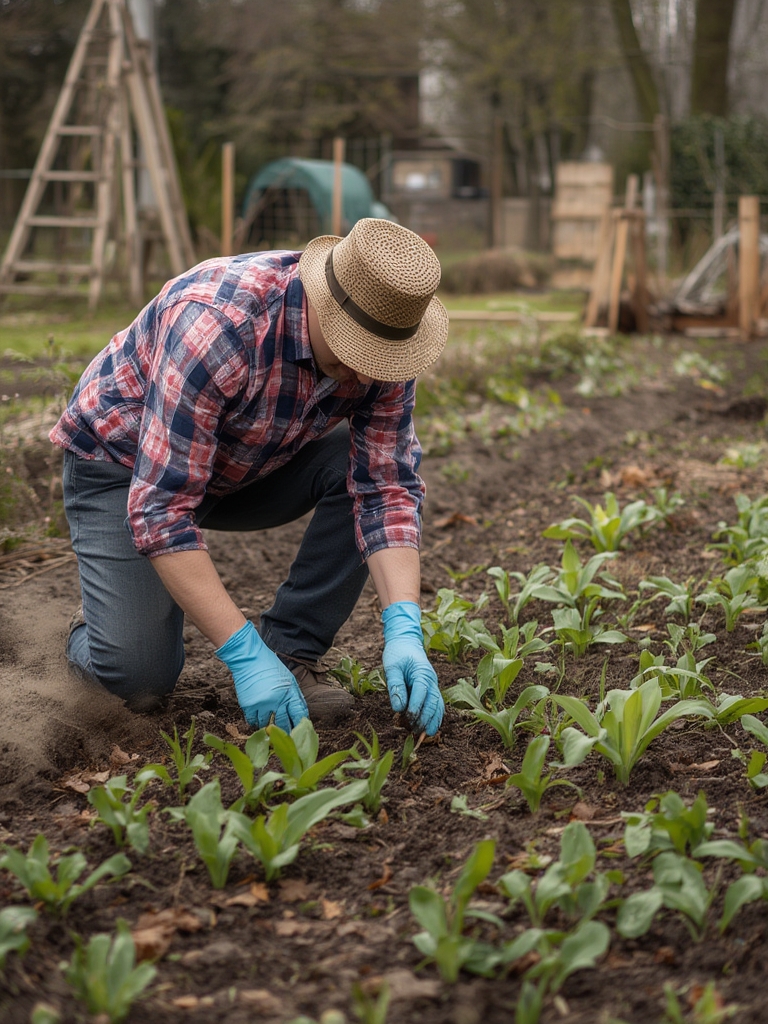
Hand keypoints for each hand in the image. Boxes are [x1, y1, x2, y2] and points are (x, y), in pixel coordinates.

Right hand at [215, 621, 307, 730]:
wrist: (249, 659)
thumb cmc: (270, 666)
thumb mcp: (288, 678)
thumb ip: (294, 695)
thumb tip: (300, 712)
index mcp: (289, 692)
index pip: (298, 713)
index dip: (300, 724)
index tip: (300, 732)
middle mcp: (277, 700)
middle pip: (283, 723)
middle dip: (286, 731)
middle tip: (287, 736)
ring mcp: (262, 704)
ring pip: (268, 724)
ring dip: (270, 726)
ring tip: (271, 727)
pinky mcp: (249, 705)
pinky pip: (253, 721)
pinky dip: (256, 721)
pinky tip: (259, 718)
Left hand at [381, 601, 442, 735]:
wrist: (405, 642)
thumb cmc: (397, 653)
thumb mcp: (392, 667)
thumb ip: (396, 686)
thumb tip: (398, 708)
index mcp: (422, 672)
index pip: (421, 692)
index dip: (416, 706)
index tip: (408, 719)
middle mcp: (431, 679)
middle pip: (433, 701)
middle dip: (425, 717)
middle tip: (415, 732)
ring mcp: (433, 685)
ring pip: (438, 705)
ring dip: (432, 720)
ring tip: (425, 735)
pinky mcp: (431, 690)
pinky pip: (436, 705)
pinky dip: (435, 717)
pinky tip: (430, 729)